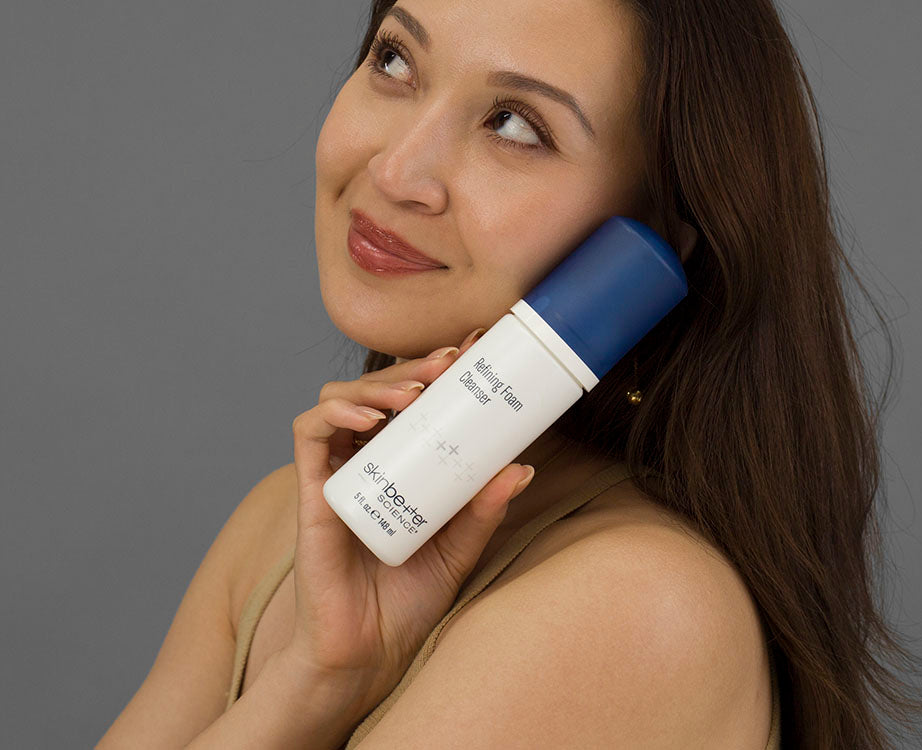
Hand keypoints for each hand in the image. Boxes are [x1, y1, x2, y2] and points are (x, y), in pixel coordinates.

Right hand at [285, 327, 535, 712]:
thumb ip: (484, 510)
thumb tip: (522, 467)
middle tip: (449, 362)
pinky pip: (309, 435)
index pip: (416, 402)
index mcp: (402, 466)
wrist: (367, 652)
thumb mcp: (460, 547)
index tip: (474, 349)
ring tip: (415, 392)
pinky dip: (334, 414)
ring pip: (341, 400)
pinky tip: (366, 418)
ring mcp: (338, 472)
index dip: (438, 370)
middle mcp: (368, 461)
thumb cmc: (409, 599)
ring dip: (376, 385)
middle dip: (414, 369)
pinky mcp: (313, 491)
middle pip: (380, 391)